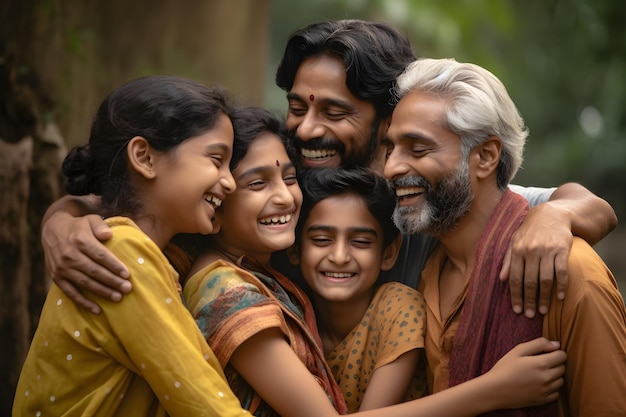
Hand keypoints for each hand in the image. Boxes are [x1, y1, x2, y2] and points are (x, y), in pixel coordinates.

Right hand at [42, 211, 130, 312]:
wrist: (52, 231)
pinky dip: (83, 303)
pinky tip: (97, 310)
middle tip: (127, 288)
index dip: (114, 265)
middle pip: (94, 271)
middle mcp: (69, 255)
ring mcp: (61, 268)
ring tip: (118, 298)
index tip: (127, 274)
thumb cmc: (79, 226)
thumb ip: (100, 225)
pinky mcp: (56, 277)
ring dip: (102, 292)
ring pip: (84, 283)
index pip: (100, 255)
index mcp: (79, 240)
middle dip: (112, 281)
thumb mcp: (90, 219)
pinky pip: (71, 293)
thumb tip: (108, 235)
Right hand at [487, 337, 565, 409]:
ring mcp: (546, 390)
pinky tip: (539, 383)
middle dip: (555, 363)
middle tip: (540, 362)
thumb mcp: (518, 350)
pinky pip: (556, 393)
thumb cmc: (504, 368)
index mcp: (541, 363)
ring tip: (539, 373)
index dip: (556, 352)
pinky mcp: (543, 400)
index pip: (562, 356)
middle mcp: (547, 378)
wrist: (494, 390)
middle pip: (562, 368)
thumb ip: (538, 344)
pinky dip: (551, 387)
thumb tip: (556, 344)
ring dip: (554, 375)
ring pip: (561, 381)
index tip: (547, 353)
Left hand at [500, 202, 570, 317]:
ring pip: (545, 279)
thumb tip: (501, 279)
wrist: (552, 214)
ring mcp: (547, 251)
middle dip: (529, 301)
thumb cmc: (530, 231)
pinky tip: (560, 297)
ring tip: (544, 311)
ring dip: (545, 298)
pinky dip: (562, 286)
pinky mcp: (563, 250)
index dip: (515, 296)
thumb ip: (508, 260)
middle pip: (529, 282)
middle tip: (530, 315)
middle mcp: (531, 251)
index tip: (516, 310)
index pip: (515, 278)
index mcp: (517, 251)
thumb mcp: (514, 241)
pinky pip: (562, 272)